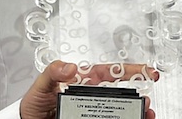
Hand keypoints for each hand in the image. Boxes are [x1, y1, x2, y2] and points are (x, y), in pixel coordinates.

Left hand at [18, 60, 157, 118]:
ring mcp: (93, 111)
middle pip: (122, 94)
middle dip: (138, 96)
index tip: (147, 71)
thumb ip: (52, 73)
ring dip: (135, 112)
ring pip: (120, 110)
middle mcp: (92, 96)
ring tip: (146, 113)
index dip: (131, 70)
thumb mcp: (40, 85)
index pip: (112, 72)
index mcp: (83, 80)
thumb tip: (68, 67)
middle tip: (147, 100)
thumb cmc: (35, 103)